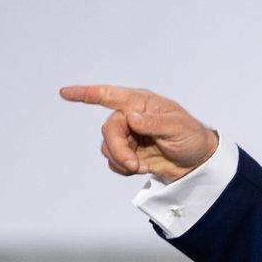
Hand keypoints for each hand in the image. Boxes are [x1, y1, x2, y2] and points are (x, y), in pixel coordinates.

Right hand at [60, 85, 218, 181]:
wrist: (197, 162)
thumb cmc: (192, 137)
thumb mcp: (178, 128)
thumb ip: (154, 123)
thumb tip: (132, 117)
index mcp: (141, 103)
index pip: (110, 95)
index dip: (87, 93)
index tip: (65, 93)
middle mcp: (131, 117)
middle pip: (109, 129)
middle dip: (118, 148)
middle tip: (134, 163)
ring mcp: (128, 135)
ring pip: (107, 147)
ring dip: (122, 160)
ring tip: (142, 166)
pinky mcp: (127, 152)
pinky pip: (113, 161)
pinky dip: (123, 168)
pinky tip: (141, 168)